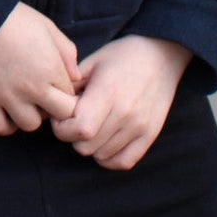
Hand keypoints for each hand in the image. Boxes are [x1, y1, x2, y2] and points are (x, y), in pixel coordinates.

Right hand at [0, 4, 80, 135]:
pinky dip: (5, 124)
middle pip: (58, 116)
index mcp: (51, 68)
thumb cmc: (12, 17)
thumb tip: (75, 77)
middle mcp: (32, 87)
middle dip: (55, 108)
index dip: (67, 94)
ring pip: (30, 125)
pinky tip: (6, 111)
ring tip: (24, 102)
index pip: (72, 98)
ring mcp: (7, 96)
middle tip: (44, 96)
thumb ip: (67, 52)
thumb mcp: (47, 26)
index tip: (57, 87)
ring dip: (30, 116)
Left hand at [50, 35, 191, 169]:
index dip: (62, 127)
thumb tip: (54, 103)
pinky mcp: (150, 135)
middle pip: (86, 146)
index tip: (61, 116)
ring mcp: (140, 127)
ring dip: (89, 146)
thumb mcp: (93, 61)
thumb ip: (72, 84)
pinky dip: (108, 158)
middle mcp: (125, 113)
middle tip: (74, 121)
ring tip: (91, 127)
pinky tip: (103, 143)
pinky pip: (123, 162)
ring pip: (101, 155)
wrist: (162, 55)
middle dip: (71, 136)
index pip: (79, 128)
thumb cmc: (123, 55)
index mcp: (108, 92)